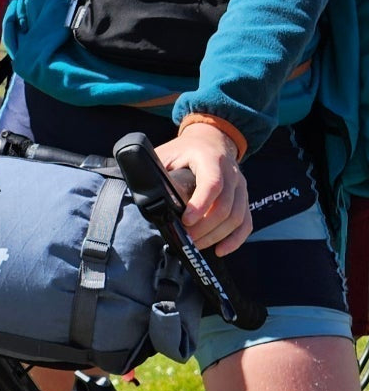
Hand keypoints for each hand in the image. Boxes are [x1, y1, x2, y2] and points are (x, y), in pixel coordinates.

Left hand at [154, 122, 251, 254]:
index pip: (212, 184)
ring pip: (237, 217)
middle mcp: (231, 172)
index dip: (200, 205)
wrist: (210, 140)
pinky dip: (235, 239)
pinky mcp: (244, 198)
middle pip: (225, 206)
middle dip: (205, 227)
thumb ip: (157, 171)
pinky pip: (246, 222)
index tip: (186, 221)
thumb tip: (145, 193)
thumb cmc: (184, 150)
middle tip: (186, 238)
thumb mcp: (166, 153)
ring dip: (217, 236)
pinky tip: (221, 250)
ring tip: (196, 244)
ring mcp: (241, 186)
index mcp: (210, 159)